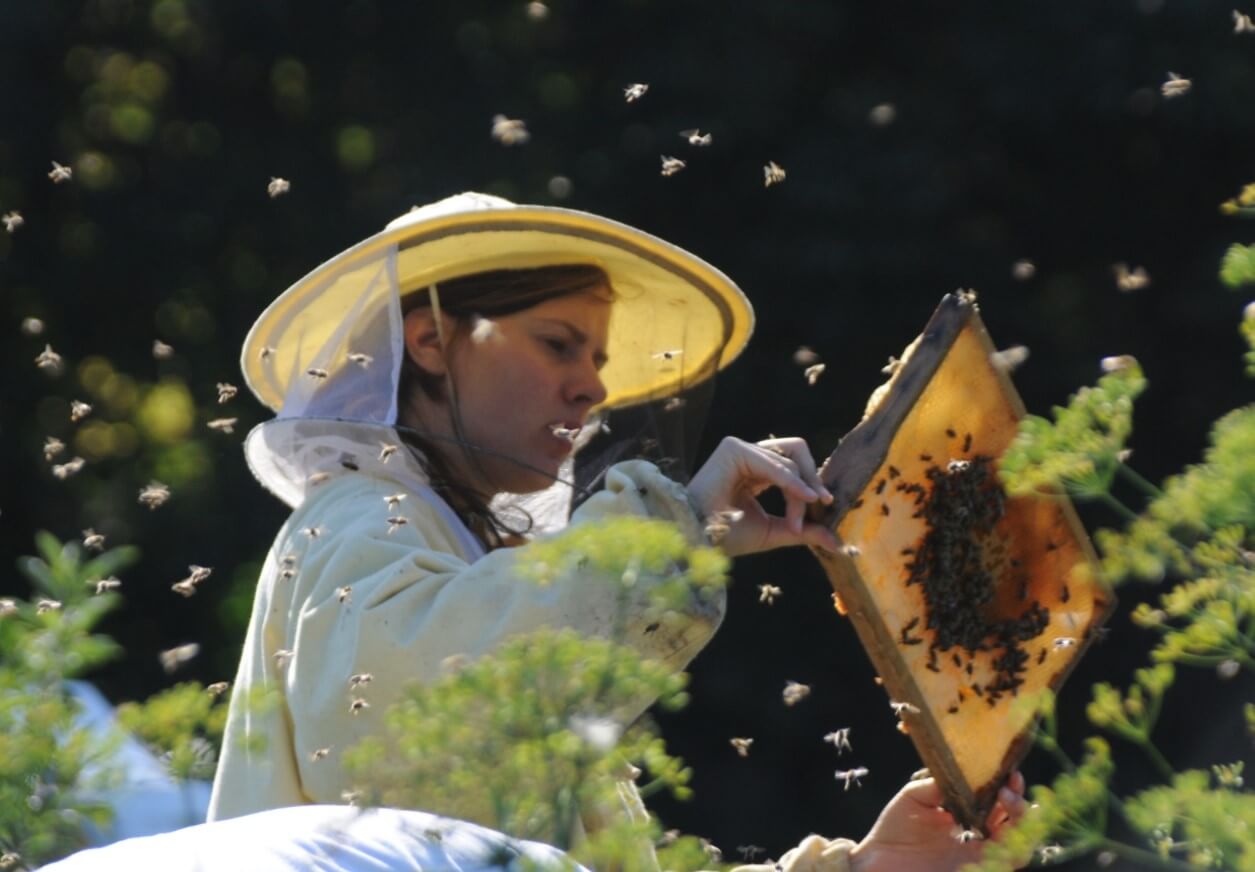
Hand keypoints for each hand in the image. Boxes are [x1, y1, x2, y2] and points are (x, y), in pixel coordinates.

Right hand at [686, 436, 839, 557]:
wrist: (698, 541)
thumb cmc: (726, 536)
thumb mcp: (773, 532)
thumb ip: (803, 530)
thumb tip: (837, 543)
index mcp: (757, 471)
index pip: (794, 468)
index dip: (810, 488)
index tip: (824, 510)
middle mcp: (749, 456)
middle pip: (796, 452)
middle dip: (813, 477)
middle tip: (822, 502)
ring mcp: (740, 450)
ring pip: (789, 458)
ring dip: (800, 489)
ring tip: (796, 519)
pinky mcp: (733, 449)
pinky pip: (774, 462)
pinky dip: (791, 481)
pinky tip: (803, 497)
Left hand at [849, 772, 1027, 871]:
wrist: (875, 863)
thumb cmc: (893, 831)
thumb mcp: (914, 797)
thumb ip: (938, 785)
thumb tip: (964, 772)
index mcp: (967, 822)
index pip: (1000, 807)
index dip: (1010, 790)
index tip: (1009, 772)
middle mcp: (978, 844)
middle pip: (1018, 829)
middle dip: (1020, 805)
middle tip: (1008, 786)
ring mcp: (977, 863)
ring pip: (1018, 850)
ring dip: (1020, 823)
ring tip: (1006, 798)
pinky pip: (1000, 866)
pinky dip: (1008, 849)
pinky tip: (997, 827)